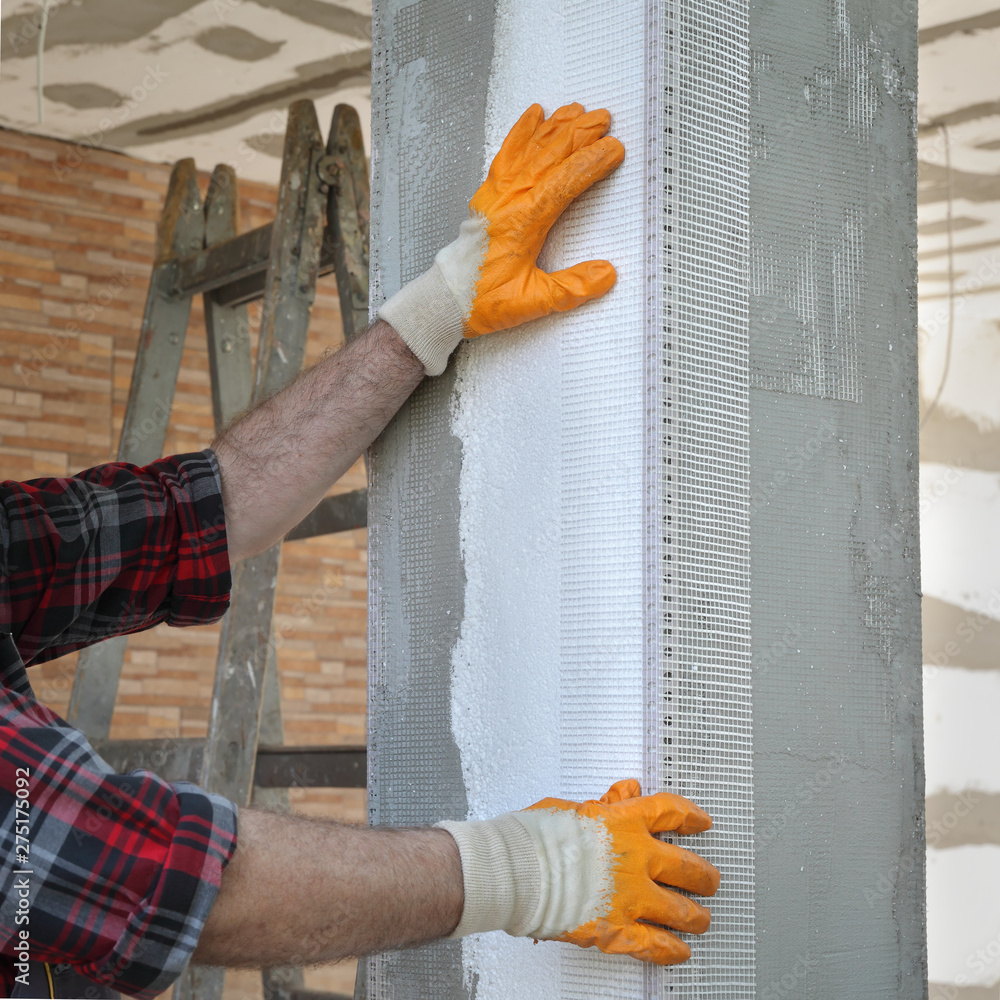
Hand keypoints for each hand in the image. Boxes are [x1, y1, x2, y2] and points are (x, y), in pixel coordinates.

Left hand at [379, 103, 624, 374]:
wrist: (445, 299)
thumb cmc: (481, 299)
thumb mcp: (531, 303)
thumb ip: (569, 288)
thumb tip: (605, 274)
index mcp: (523, 221)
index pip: (564, 181)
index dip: (591, 163)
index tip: (613, 149)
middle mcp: (509, 200)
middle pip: (549, 155)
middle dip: (578, 134)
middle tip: (603, 119)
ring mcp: (496, 193)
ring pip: (529, 149)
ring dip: (555, 127)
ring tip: (577, 110)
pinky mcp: (488, 194)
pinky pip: (506, 153)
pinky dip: (521, 132)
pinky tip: (534, 116)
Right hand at [437, 779, 720, 964]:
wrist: (515, 871)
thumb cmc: (534, 836)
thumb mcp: (572, 807)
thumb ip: (606, 803)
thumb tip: (625, 791)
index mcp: (624, 821)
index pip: (671, 813)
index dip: (692, 817)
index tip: (701, 822)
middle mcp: (635, 858)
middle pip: (687, 867)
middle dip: (703, 876)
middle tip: (709, 880)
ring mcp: (630, 897)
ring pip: (680, 911)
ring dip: (695, 916)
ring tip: (700, 919)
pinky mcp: (616, 930)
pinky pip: (655, 945)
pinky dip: (671, 950)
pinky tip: (679, 951)